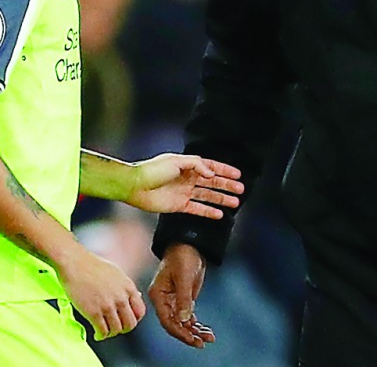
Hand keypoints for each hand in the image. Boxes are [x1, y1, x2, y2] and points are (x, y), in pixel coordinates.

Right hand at [56, 248, 145, 340]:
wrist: (74, 262)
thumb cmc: (92, 265)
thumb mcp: (116, 273)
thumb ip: (126, 287)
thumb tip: (136, 296)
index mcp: (128, 287)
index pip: (140, 312)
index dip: (134, 319)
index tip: (126, 321)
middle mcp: (120, 297)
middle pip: (130, 324)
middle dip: (123, 329)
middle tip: (116, 328)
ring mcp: (107, 305)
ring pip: (116, 330)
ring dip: (110, 333)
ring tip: (104, 331)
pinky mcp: (93, 312)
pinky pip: (102, 331)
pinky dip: (100, 336)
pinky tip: (97, 334)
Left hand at [125, 153, 243, 218]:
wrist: (135, 186)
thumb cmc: (153, 170)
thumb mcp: (176, 161)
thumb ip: (196, 164)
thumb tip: (211, 173)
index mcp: (187, 166)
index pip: (210, 167)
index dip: (224, 170)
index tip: (238, 175)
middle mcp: (187, 179)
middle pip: (212, 182)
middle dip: (227, 185)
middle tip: (241, 190)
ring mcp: (184, 192)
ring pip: (207, 196)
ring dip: (221, 199)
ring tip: (235, 203)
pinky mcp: (179, 206)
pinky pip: (198, 209)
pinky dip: (208, 212)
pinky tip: (220, 214)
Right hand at [148, 242, 213, 347]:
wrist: (189, 243)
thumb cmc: (182, 256)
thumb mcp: (184, 277)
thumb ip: (184, 299)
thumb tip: (184, 319)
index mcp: (158, 295)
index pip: (166, 320)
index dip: (178, 332)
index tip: (191, 339)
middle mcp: (164, 301)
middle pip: (174, 324)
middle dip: (187, 335)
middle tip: (202, 343)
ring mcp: (173, 301)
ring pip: (182, 323)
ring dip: (194, 332)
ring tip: (209, 338)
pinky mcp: (183, 300)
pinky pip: (188, 317)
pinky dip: (197, 325)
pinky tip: (206, 331)